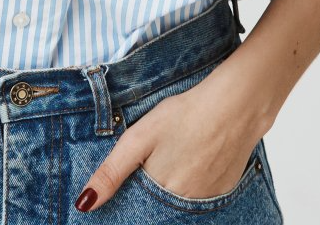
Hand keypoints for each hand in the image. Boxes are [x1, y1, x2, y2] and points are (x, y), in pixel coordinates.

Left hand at [74, 63, 271, 212]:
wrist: (234, 106)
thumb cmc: (184, 116)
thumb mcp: (139, 137)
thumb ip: (112, 171)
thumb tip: (85, 204)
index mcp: (161, 193)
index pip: (138, 212)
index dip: (130, 201)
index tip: (127, 189)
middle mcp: (184, 205)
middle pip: (159, 208)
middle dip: (150, 195)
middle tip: (154, 162)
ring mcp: (207, 200)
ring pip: (179, 204)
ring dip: (171, 190)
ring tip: (175, 157)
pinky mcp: (224, 190)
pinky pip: (201, 197)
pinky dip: (193, 184)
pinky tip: (193, 160)